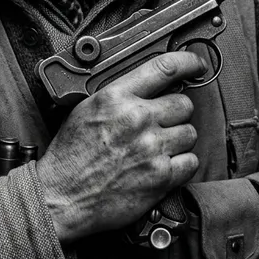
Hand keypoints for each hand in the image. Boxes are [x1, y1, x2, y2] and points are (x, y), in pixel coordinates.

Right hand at [35, 51, 201, 243]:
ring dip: (178, 139)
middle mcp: (137, 118)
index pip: (165, 68)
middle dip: (175, 112)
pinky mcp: (161, 176)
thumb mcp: (86, 109)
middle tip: (161, 123)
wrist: (63, 196)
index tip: (196, 65)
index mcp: (117, 97)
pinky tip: (162, 165)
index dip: (189, 62)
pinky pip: (191, 162)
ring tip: (156, 147)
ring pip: (190, 132)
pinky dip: (181, 164)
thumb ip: (119, 94)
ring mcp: (151, 147)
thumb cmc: (70, 156)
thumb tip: (149, 85)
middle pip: (184, 103)